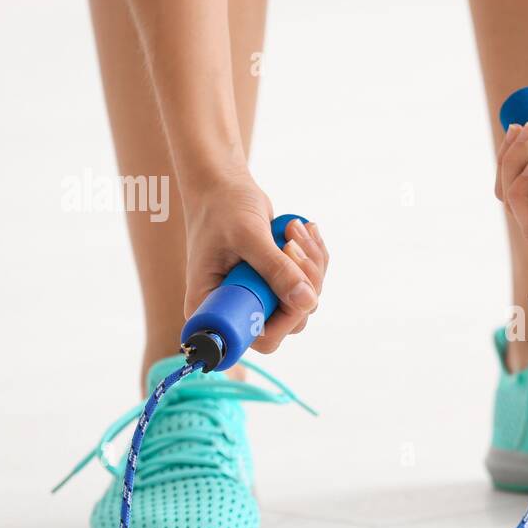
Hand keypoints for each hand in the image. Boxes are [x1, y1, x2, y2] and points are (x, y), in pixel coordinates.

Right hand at [183, 176, 328, 353]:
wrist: (224, 189)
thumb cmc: (222, 208)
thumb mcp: (247, 236)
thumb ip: (275, 269)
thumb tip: (307, 301)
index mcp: (213, 309)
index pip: (260, 339)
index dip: (285, 317)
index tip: (292, 282)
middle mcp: (237, 311)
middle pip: (290, 321)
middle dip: (303, 282)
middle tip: (291, 245)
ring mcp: (260, 300)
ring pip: (306, 301)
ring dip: (311, 264)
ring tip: (294, 230)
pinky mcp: (277, 286)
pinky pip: (310, 283)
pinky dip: (314, 257)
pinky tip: (302, 231)